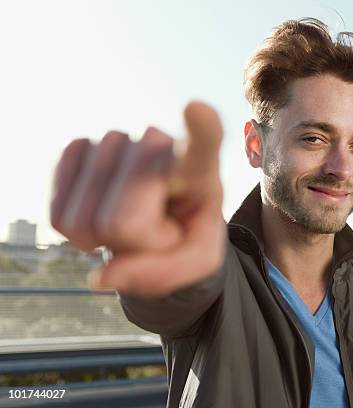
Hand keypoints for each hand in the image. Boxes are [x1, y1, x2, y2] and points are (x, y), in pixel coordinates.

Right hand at [50, 101, 224, 297]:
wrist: (163, 216)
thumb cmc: (188, 233)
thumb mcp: (197, 262)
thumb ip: (164, 274)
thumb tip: (103, 276)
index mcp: (200, 170)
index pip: (202, 146)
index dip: (201, 130)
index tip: (196, 109)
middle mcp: (157, 145)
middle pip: (124, 222)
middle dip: (136, 246)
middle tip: (158, 233)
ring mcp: (116, 141)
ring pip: (85, 222)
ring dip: (105, 239)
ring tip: (133, 220)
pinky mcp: (79, 148)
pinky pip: (59, 215)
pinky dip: (77, 233)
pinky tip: (103, 212)